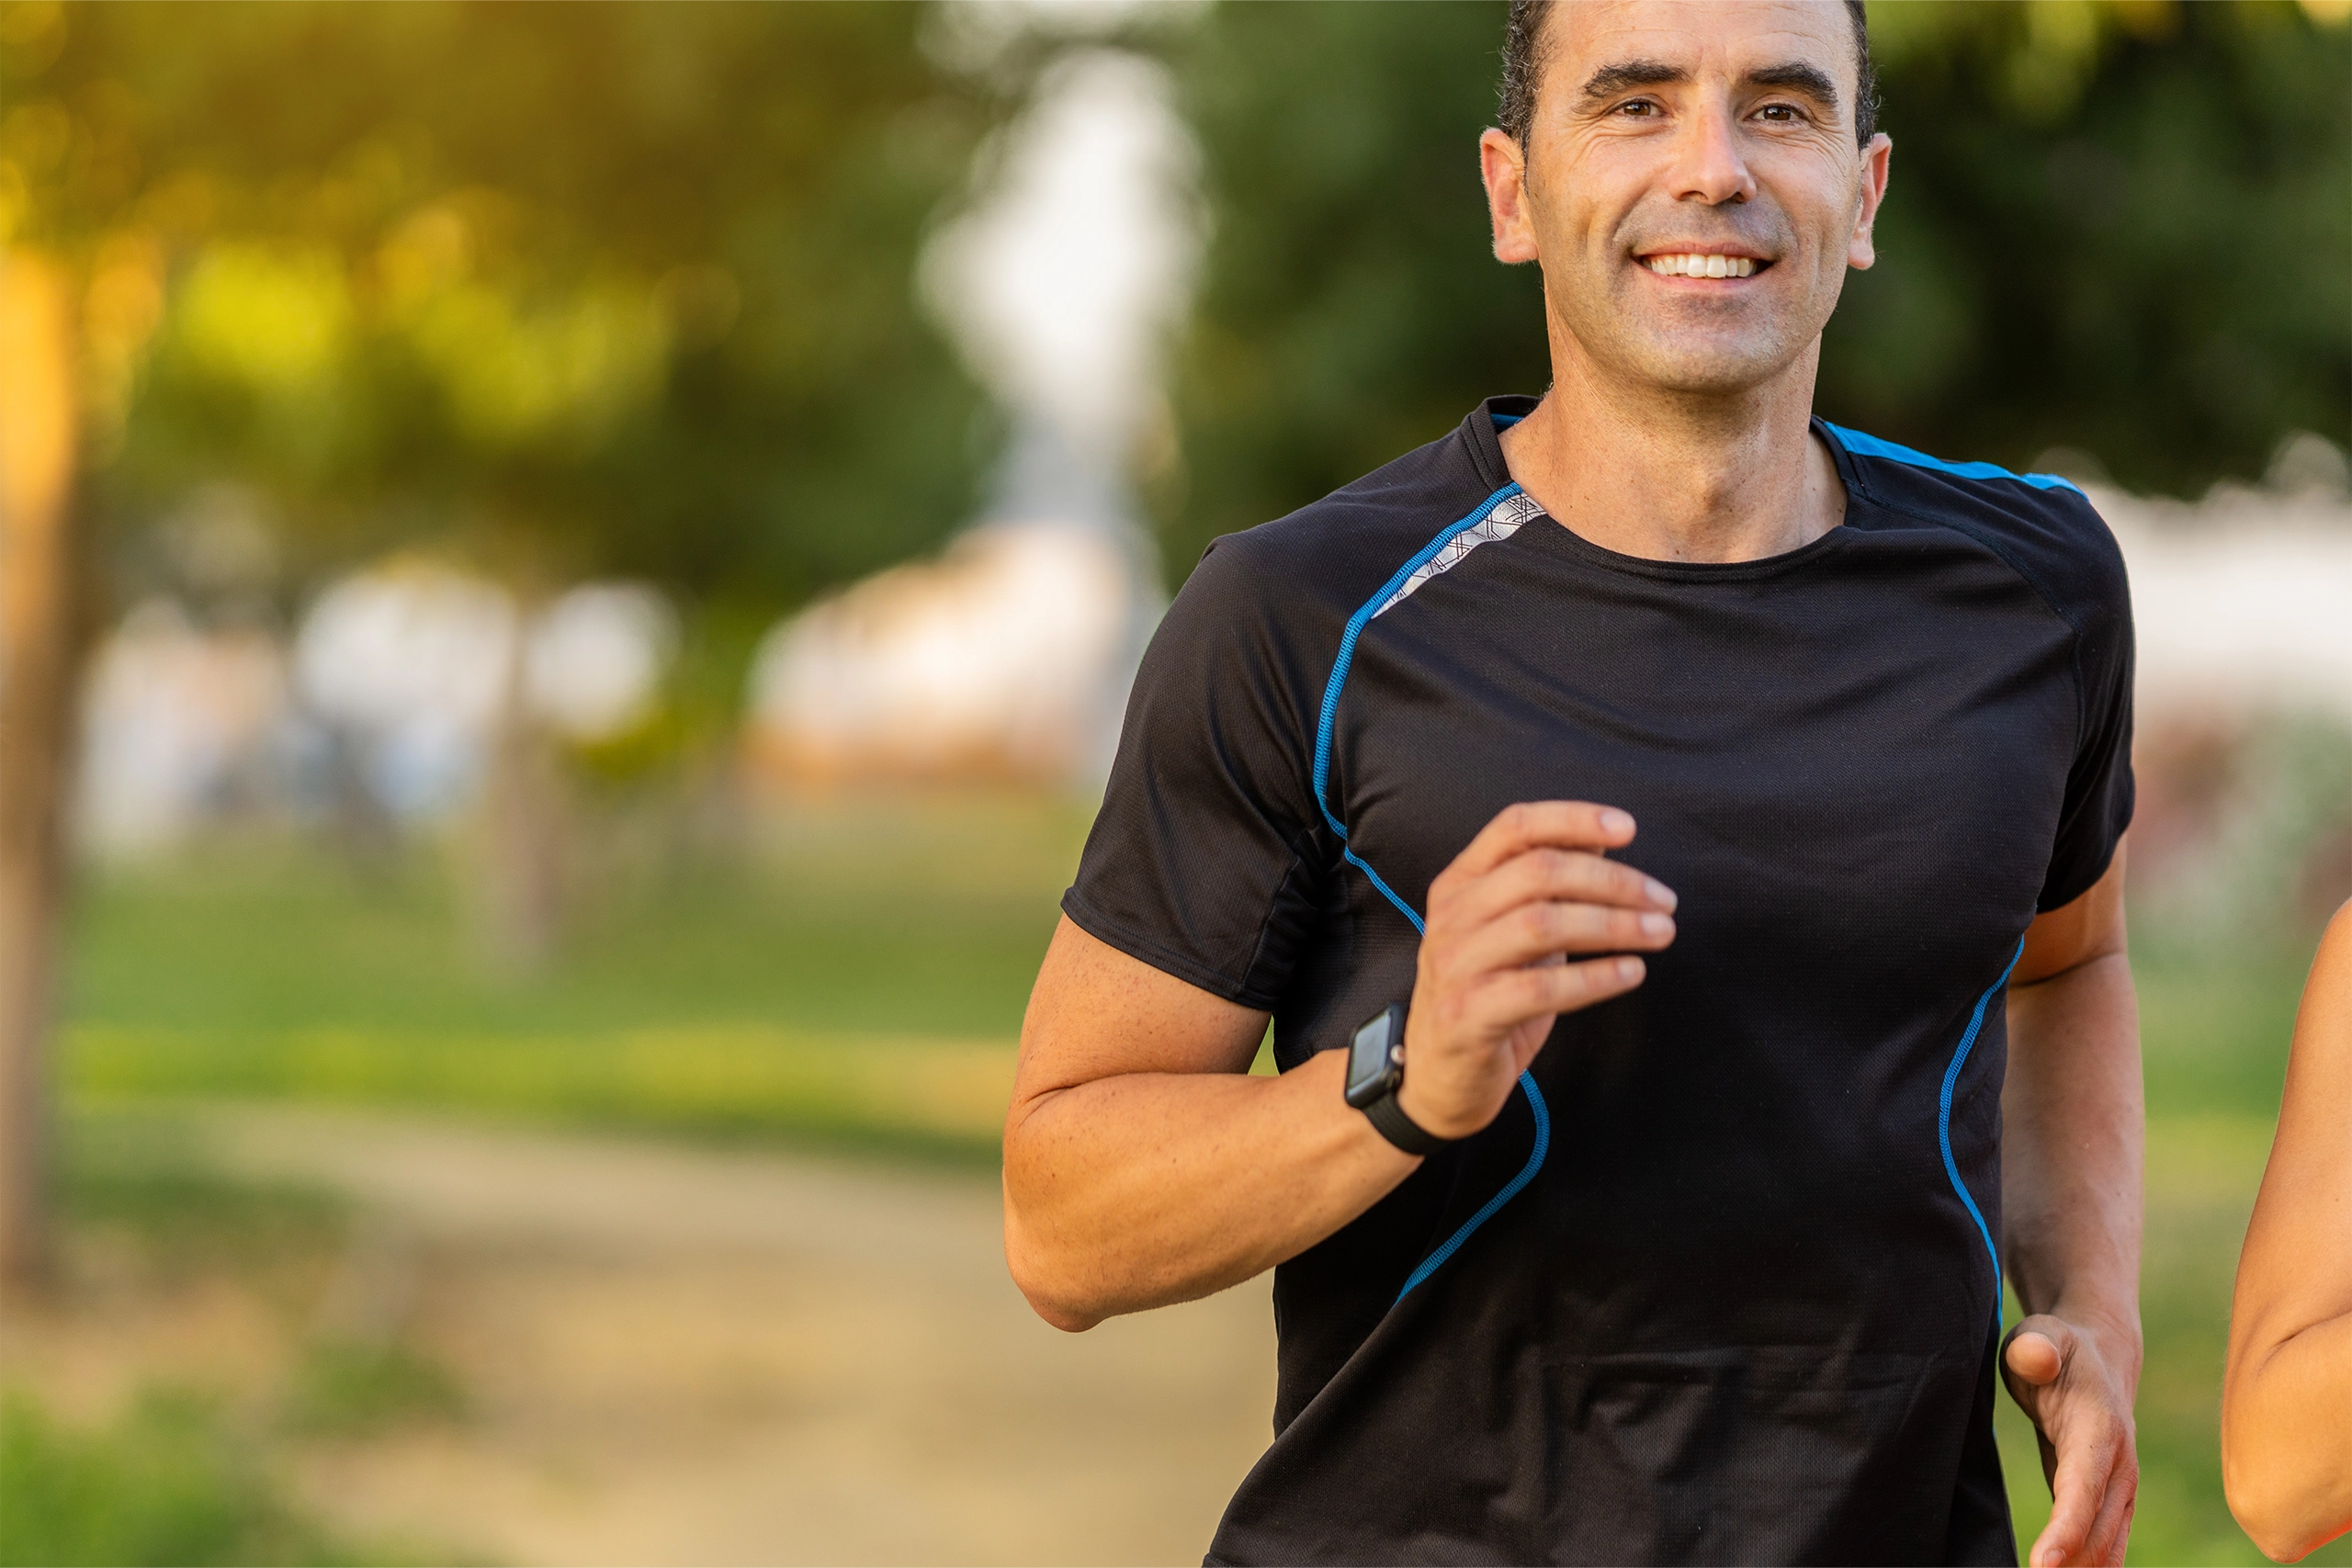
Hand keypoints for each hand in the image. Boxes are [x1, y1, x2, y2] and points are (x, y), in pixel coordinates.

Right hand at [1396, 801, 1675, 1139]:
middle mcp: (1451, 916)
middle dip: (1613, 881)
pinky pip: (1539, 988)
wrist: (1437, 1075)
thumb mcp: (1510, 929)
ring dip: (1614, 925)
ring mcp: (1454, 965)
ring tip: (1660, 933)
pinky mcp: (1467, 1015)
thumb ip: (1546, 886)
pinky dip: (1595, 978)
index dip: (1572, 819)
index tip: (1628, 829)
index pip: (1514, 828)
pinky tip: (1632, 973)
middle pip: (1539, 872)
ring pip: (1542, 925)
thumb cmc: (1486, 993)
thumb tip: (1601, 839)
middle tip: (1663, 901)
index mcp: (1460, 883)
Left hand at [2002, 1314, 2140, 1566]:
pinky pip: (2103, 1546)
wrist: (2098, 1355)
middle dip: (2070, 1567)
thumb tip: (2036, 1358)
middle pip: (2096, 1532)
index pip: (2081, 1490)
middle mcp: (2118, 1468)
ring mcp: (2119, 1490)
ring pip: (2105, 1547)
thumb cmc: (2058, 1348)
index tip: (2043, 1565)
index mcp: (2099, 1431)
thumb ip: (2034, 1348)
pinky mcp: (2109, 1503)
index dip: (2065, 1529)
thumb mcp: (2041, 1336)